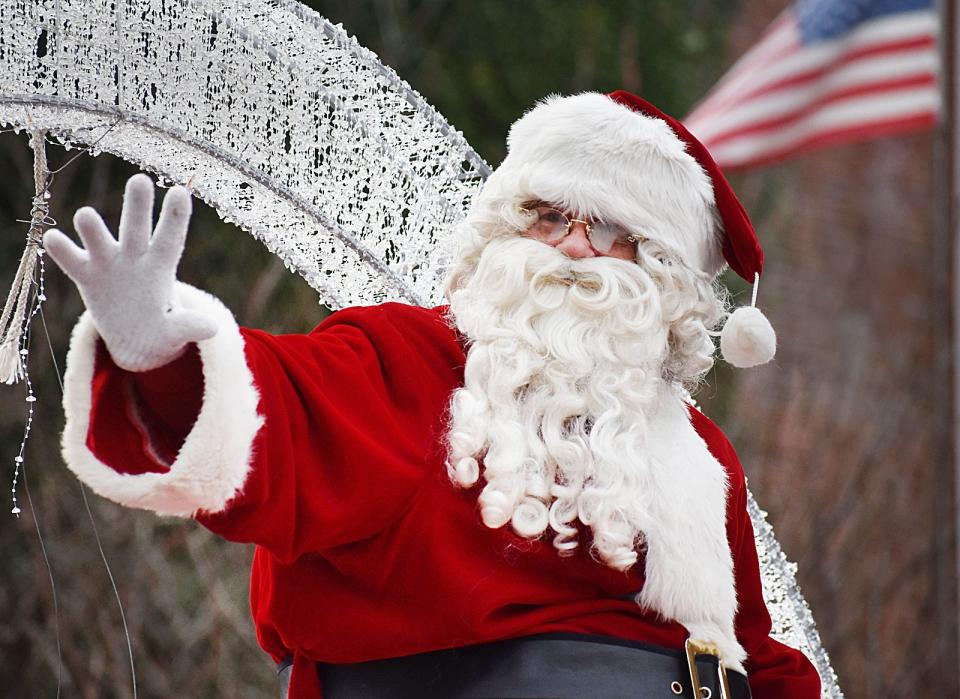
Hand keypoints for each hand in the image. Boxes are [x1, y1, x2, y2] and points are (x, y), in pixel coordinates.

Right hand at [43, 174, 216, 370]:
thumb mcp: (175, 332)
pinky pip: (70, 260)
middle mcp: (134, 257)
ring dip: (92, 228)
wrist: (134, 339)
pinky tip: (53, 239)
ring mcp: (108, 262)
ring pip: (99, 238)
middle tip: (140, 179)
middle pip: (136, 228)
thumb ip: (188, 327)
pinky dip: (61, 250)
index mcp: (161, 266)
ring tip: (86, 216)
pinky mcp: (86, 275)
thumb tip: (211, 329)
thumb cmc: (161, 330)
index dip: (175, 217)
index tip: (180, 192)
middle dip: (137, 205)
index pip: (170, 239)